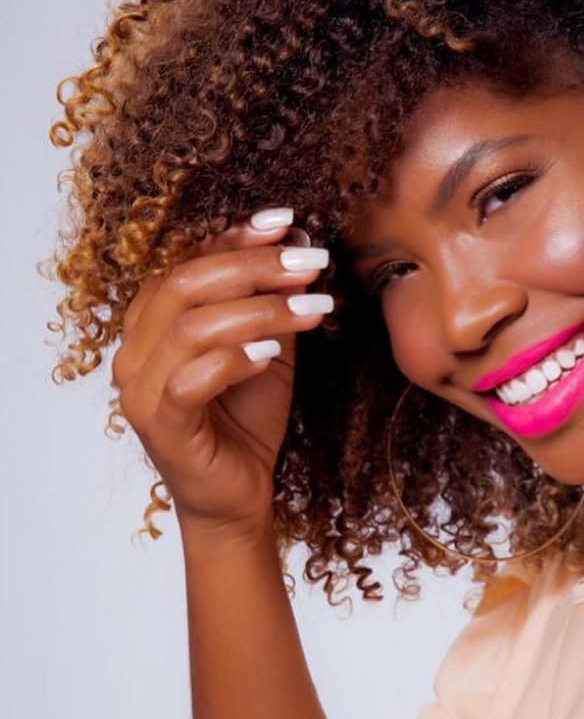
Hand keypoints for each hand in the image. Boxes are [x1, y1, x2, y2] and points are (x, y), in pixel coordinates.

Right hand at [112, 208, 331, 537]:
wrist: (239, 496)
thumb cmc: (246, 421)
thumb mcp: (267, 349)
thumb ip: (269, 303)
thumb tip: (296, 243)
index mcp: (153, 324)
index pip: (187, 263)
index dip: (235, 239)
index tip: (286, 222)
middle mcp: (135, 351)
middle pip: (185, 284)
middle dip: (253, 268)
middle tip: (309, 263)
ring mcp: (140, 390)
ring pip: (191, 328)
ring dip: (260, 311)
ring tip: (313, 307)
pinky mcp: (161, 427)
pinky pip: (189, 381)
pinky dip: (234, 360)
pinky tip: (272, 354)